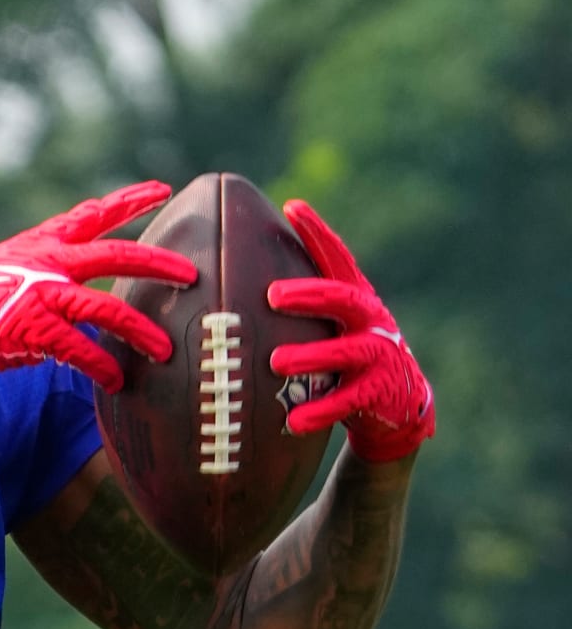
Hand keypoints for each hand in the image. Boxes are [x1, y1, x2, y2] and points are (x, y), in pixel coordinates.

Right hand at [0, 181, 196, 391]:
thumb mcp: (9, 267)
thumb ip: (45, 269)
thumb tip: (77, 284)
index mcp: (42, 243)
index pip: (93, 214)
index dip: (130, 200)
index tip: (163, 189)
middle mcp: (47, 262)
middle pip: (116, 254)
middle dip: (158, 263)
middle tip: (189, 273)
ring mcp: (43, 294)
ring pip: (106, 307)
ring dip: (140, 329)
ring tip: (165, 348)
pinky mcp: (36, 329)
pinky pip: (80, 349)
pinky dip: (100, 366)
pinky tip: (116, 380)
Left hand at [267, 199, 434, 461]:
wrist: (396, 405)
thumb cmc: (346, 353)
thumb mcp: (331, 322)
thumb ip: (300, 300)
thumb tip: (233, 273)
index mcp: (355, 297)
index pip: (337, 258)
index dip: (317, 232)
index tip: (292, 207)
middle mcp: (371, 320)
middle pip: (343, 299)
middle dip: (310, 295)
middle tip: (272, 296)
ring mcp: (380, 356)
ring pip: (347, 353)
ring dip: (311, 356)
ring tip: (275, 362)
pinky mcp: (380, 394)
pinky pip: (349, 403)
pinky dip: (321, 411)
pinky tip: (293, 421)